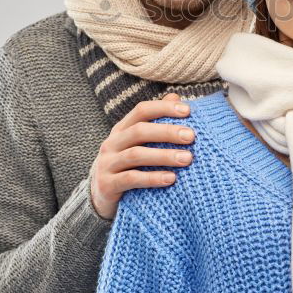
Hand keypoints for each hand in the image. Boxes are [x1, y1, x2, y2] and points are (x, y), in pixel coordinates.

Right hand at [88, 93, 194, 219]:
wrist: (101, 195)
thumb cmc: (128, 165)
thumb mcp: (139, 143)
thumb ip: (156, 121)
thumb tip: (176, 97)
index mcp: (122, 129)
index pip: (142, 110)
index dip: (164, 108)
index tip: (188, 111)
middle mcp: (112, 143)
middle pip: (140, 131)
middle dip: (167, 132)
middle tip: (191, 136)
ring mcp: (107, 163)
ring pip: (136, 155)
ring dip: (164, 156)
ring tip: (187, 158)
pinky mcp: (107, 185)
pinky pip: (131, 179)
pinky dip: (152, 178)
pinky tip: (171, 178)